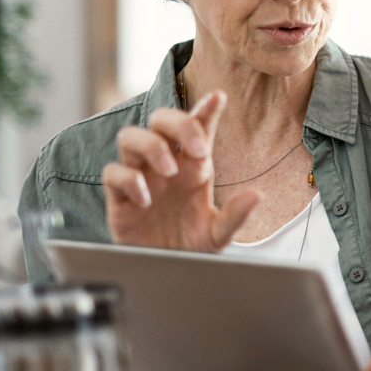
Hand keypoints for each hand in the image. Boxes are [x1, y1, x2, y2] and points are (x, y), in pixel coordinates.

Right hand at [102, 91, 259, 250]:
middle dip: (178, 123)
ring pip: (131, 136)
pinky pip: (113, 172)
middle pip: (161, 119)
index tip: (218, 97)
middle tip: (196, 148)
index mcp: (193, 165)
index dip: (206, 109)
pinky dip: (128, 180)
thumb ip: (236, 215)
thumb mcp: (218, 234)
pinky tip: (146, 199)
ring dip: (151, 146)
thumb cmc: (189, 246)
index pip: (199, 127)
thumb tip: (256, 196)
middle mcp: (166, 164)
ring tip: (169, 171)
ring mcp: (141, 176)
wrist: (163, 273)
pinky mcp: (119, 196)